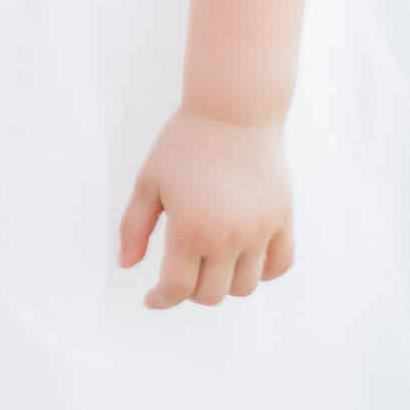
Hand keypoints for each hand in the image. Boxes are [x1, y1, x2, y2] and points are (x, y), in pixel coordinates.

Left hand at [117, 104, 295, 310]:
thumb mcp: (149, 181)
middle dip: (190, 292)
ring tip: (211, 264)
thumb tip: (127, 265)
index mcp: (190, 230)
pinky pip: (279, 265)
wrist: (234, 110)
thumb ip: (134, 227)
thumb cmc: (186, 142)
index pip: (177, 289)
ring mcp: (260, 231)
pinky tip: (244, 259)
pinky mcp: (282, 219)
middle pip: (211, 294)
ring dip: (225, 284)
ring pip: (245, 287)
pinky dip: (263, 272)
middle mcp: (228, 237)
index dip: (161, 299)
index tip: (152, 297)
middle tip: (180, 273)